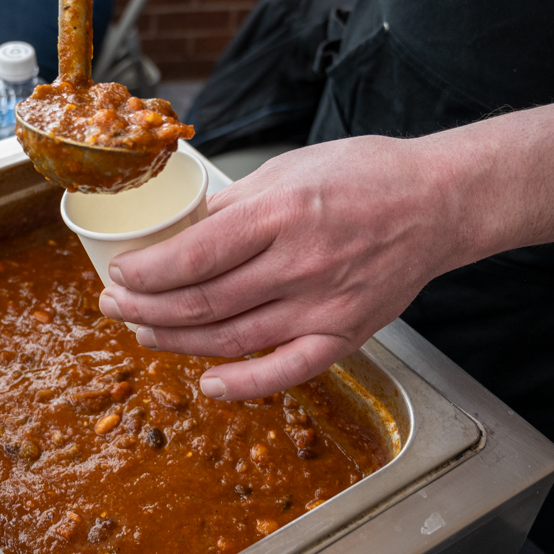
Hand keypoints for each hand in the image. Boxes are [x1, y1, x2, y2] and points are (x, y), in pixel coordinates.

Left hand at [99, 137, 467, 400]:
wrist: (438, 203)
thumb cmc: (365, 177)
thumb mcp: (289, 168)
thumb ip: (234, 205)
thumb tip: (182, 233)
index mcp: (280, 213)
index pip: (193, 256)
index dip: (146, 272)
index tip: (120, 273)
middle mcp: (299, 263)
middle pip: (203, 302)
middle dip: (146, 307)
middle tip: (115, 305)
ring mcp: (323, 305)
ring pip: (232, 338)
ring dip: (178, 341)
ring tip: (145, 332)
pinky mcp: (345, 334)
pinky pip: (286, 371)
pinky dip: (244, 385)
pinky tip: (209, 384)